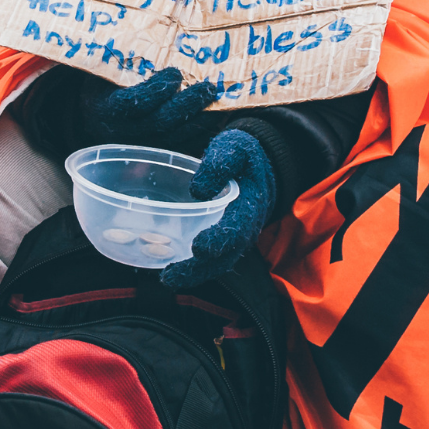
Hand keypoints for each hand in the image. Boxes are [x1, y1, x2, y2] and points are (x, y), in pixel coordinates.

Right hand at [88, 69, 218, 148]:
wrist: (96, 117)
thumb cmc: (105, 84)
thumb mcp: (105, 69)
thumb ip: (123, 56)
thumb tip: (150, 23)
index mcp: (107, 109)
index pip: (133, 102)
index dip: (157, 90)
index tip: (176, 73)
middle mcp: (124, 132)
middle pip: (161, 122)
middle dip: (188, 104)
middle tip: (209, 87)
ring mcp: (141, 146)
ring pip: (176, 138)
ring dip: (201, 120)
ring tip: (218, 100)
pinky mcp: (157, 152)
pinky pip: (183, 147)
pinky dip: (203, 134)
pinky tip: (218, 118)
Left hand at [161, 129, 276, 289]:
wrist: (261, 168)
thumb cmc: (243, 157)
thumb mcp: (235, 149)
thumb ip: (219, 164)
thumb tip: (197, 190)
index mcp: (250, 205)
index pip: (236, 229)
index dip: (218, 240)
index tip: (199, 247)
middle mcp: (245, 228)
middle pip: (224, 257)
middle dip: (198, 270)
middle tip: (171, 277)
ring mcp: (236, 238)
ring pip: (217, 264)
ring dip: (193, 275)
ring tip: (167, 279)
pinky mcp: (226, 241)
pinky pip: (212, 260)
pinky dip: (194, 269)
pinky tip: (170, 270)